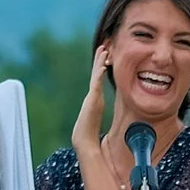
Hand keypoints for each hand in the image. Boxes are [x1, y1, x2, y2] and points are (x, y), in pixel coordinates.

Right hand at [74, 42, 112, 158]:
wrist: (84, 143)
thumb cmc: (88, 136)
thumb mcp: (95, 121)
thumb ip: (99, 115)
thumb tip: (102, 114)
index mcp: (95, 100)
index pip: (98, 80)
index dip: (100, 68)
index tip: (105, 57)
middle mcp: (93, 97)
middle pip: (96, 74)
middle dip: (99, 60)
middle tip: (103, 46)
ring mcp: (92, 98)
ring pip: (96, 76)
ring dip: (100, 62)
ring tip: (104, 50)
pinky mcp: (92, 102)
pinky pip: (97, 86)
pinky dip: (99, 75)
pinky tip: (103, 67)